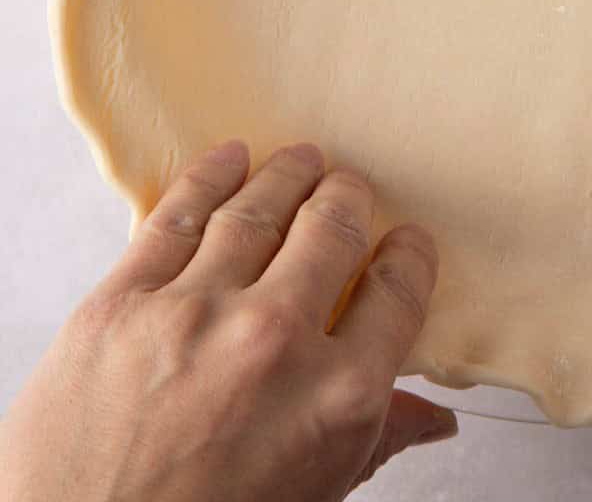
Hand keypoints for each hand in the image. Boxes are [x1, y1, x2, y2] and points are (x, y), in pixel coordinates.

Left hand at [0, 140, 455, 501]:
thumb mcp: (314, 498)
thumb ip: (378, 441)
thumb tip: (435, 416)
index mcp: (339, 398)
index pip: (398, 289)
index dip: (410, 253)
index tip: (406, 240)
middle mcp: (276, 341)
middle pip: (333, 227)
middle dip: (349, 197)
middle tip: (349, 189)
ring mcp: (195, 314)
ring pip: (260, 208)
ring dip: (289, 173)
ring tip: (303, 158)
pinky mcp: (121, 303)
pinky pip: (175, 217)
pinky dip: (209, 177)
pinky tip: (230, 158)